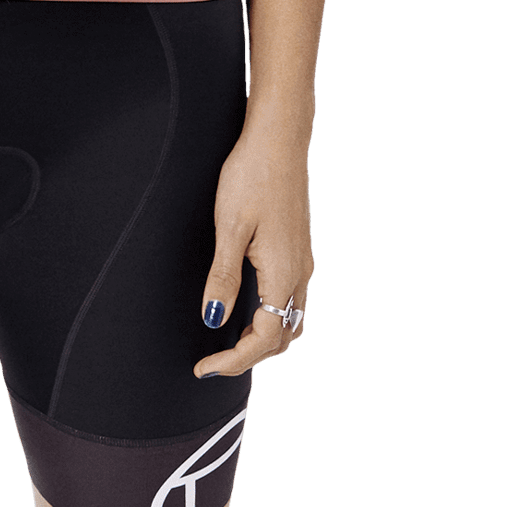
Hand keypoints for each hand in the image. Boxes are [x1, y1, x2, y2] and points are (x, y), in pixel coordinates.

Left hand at [192, 122, 312, 377]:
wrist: (279, 139)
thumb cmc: (251, 176)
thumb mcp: (229, 226)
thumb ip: (223, 276)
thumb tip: (214, 320)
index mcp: (283, 273)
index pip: (265, 339)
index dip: (234, 360)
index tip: (204, 368)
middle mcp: (300, 273)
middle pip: (283, 337)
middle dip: (250, 356)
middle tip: (212, 361)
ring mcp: (302, 261)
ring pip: (290, 319)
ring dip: (263, 339)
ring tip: (227, 342)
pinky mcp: (297, 248)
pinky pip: (289, 299)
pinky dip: (270, 318)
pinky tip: (246, 309)